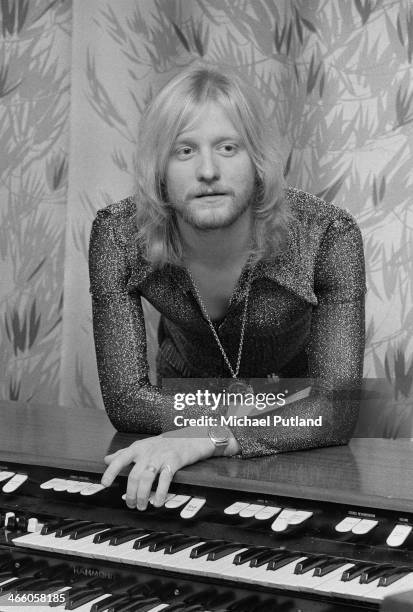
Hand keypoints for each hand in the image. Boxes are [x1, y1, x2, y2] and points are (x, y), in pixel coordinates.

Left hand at [101, 427, 218, 509]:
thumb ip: (124, 453)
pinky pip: (164, 480)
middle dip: (131, 493)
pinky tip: (158, 502)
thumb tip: (106, 459)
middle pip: (134, 475)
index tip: (105, 484)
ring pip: (146, 479)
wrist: (189, 438)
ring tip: (142, 506)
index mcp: (138, 448)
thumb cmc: (163, 444)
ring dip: (142, 496)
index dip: (111, 471)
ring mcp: (160, 457)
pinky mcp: (173, 462)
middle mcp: (147, 452)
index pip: (120, 459)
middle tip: (130, 504)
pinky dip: (160, 494)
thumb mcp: (142, 445)